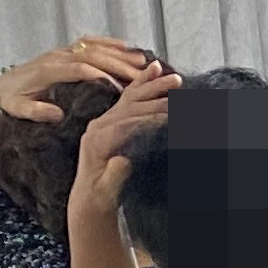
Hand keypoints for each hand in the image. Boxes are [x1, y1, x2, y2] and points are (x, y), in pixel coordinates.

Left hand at [0, 37, 158, 120]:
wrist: (2, 85)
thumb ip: (37, 111)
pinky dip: (109, 43)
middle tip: (142, 75)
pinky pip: (90, 42)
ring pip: (94, 47)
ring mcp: (62, 50)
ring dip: (119, 52)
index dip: (101, 76)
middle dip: (118, 64)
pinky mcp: (66, 50)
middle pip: (92, 55)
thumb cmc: (13, 100)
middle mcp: (57, 56)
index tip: (121, 88)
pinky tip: (128, 47)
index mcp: (48, 70)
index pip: (79, 69)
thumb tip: (57, 114)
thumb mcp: (19, 109)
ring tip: (143, 61)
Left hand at [68, 65, 177, 228]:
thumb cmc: (100, 196)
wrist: (88, 197)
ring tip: (172, 75)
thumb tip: (121, 161)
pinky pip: (126, 97)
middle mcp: (98, 125)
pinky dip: (140, 83)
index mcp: (97, 139)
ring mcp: (103, 120)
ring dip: (152, 84)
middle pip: (130, 104)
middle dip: (155, 94)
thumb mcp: (105, 191)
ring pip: (130, 97)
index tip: (173, 112)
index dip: (151, 116)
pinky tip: (151, 70)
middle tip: (178, 84)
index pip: (128, 122)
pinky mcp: (109, 119)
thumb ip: (113, 176)